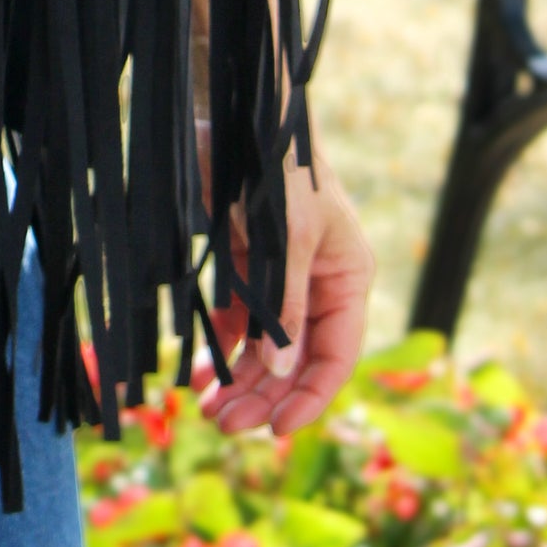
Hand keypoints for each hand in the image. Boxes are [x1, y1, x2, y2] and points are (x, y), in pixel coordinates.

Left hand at [199, 138, 374, 439]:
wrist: (238, 115)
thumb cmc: (277, 169)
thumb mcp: (286, 236)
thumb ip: (286, 304)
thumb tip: (282, 368)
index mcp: (347, 279)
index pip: (336, 356)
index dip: (310, 397)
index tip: (279, 431)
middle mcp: (319, 286)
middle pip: (296, 360)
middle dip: (264, 395)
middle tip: (224, 425)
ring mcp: (282, 278)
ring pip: (266, 347)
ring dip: (240, 380)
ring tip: (207, 410)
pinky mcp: (249, 266)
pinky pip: (240, 320)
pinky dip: (223, 348)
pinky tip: (199, 373)